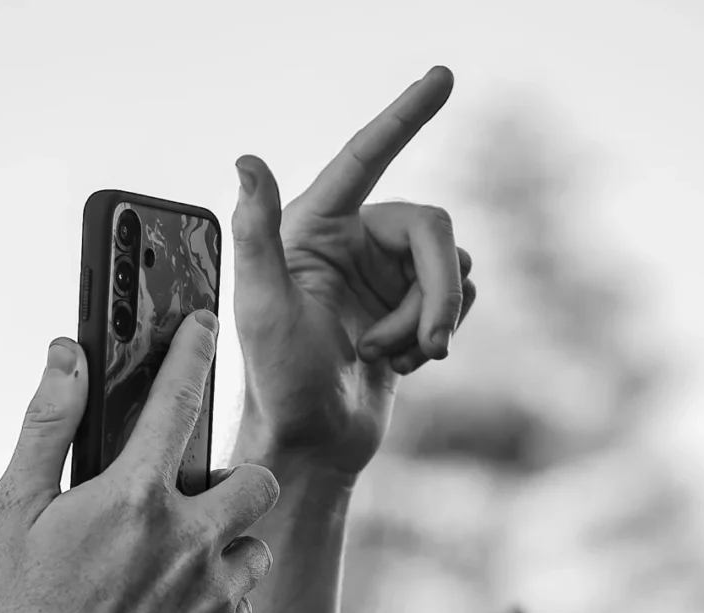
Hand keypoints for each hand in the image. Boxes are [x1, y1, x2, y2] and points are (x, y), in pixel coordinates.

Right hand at [0, 328, 281, 612]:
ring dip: (227, 549)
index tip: (203, 324)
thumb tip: (66, 355)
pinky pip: (240, 606)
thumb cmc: (16, 612)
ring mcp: (213, 598)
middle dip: (235, 483)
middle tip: (196, 501)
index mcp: (133, 499)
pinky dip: (214, 605)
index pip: (176, 401)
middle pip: (256, 481)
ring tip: (177, 570)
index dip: (192, 352)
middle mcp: (187, 542)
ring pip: (256, 549)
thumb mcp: (11, 513)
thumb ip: (46, 428)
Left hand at [231, 67, 475, 478]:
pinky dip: (438, 334)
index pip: (366, 155)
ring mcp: (385, 275)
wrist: (314, 445)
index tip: (443, 76)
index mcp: (315, 225)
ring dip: (432, 319)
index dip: (405, 114)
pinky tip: (403, 362)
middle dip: (437, 290)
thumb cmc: (279, 381)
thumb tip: (247, 160)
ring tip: (391, 357)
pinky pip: (456, 300)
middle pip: (432, 230)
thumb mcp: (262, 308)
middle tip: (429, 344)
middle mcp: (352, 239)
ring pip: (452, 269)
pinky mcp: (409, 308)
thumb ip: (257, 232)